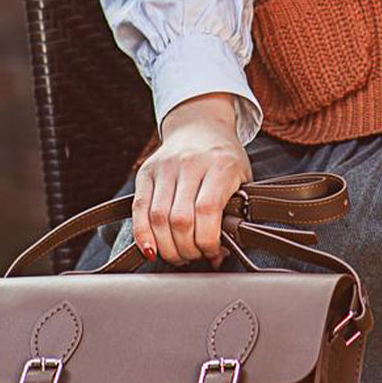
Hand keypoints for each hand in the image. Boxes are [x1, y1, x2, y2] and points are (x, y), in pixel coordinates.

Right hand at [133, 93, 252, 267]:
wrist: (200, 126)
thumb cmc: (225, 159)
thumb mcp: (242, 179)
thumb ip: (235, 211)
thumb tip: (221, 254)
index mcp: (220, 165)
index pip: (207, 211)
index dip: (208, 241)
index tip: (214, 253)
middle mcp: (190, 164)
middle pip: (180, 219)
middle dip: (188, 249)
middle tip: (196, 257)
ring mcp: (165, 167)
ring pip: (158, 217)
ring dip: (167, 247)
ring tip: (179, 255)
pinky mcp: (146, 172)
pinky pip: (139, 209)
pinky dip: (143, 234)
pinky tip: (151, 249)